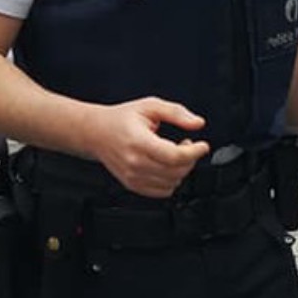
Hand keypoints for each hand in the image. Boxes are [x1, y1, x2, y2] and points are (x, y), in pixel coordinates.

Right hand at [91, 97, 210, 198]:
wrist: (95, 132)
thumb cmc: (120, 119)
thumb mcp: (149, 106)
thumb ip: (176, 112)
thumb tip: (197, 123)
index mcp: (138, 141)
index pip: (174, 156)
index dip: (194, 152)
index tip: (202, 145)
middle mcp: (134, 162)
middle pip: (176, 171)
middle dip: (190, 159)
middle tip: (187, 145)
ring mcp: (132, 176)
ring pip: (171, 183)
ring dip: (181, 170)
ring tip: (175, 155)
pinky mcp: (132, 184)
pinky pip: (162, 192)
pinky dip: (171, 181)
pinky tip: (167, 167)